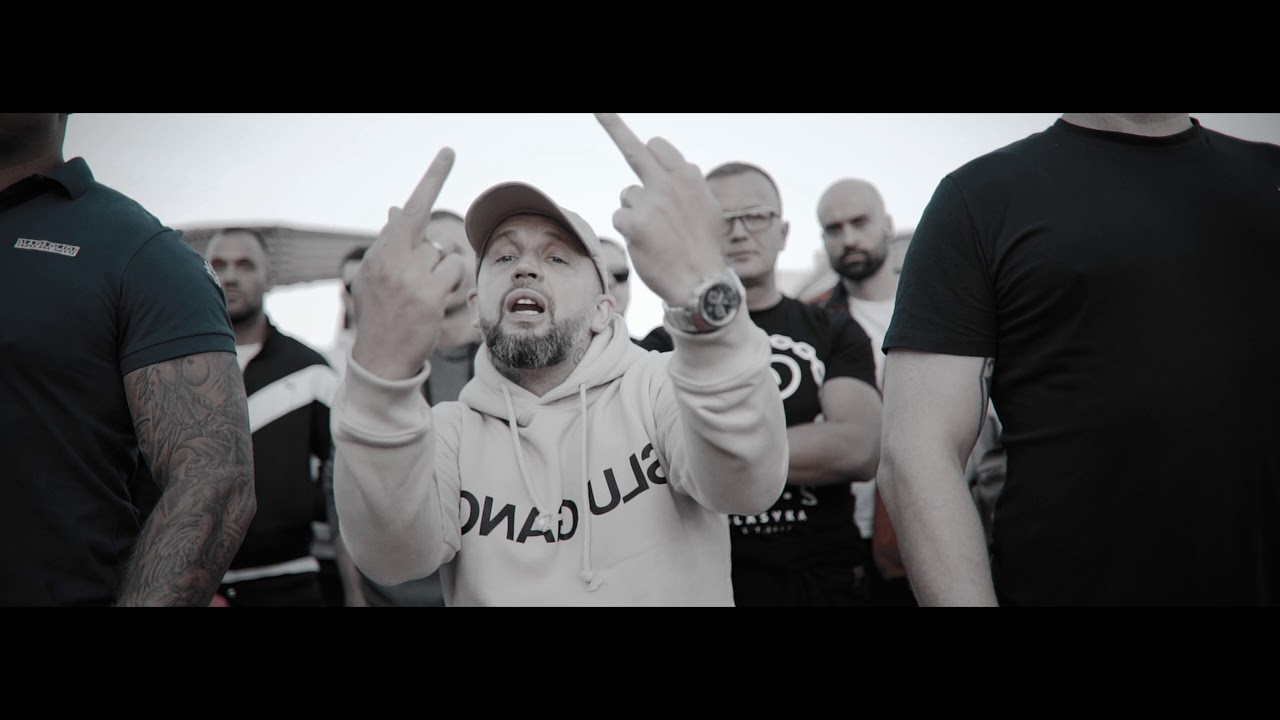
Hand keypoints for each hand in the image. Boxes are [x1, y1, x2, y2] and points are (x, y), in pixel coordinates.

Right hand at [351, 148, 468, 379]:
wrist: (379, 360)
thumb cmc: (381, 314)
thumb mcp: (376, 276)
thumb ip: (389, 242)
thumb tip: (395, 207)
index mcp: (379, 253)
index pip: (408, 210)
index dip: (433, 179)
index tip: (449, 153)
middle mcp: (391, 259)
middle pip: (432, 240)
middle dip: (431, 260)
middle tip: (415, 288)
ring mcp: (410, 276)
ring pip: (445, 256)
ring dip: (440, 275)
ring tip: (420, 299)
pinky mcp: (428, 294)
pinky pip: (455, 272)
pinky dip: (451, 284)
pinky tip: (433, 303)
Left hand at [595, 113, 727, 305]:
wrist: (701, 284)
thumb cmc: (704, 248)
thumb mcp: (709, 209)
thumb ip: (690, 185)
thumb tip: (684, 165)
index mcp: (688, 176)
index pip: (658, 148)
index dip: (648, 150)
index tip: (636, 136)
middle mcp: (668, 183)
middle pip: (633, 151)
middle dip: (614, 126)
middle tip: (600, 110)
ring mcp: (650, 202)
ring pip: (627, 196)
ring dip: (635, 212)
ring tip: (656, 234)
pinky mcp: (634, 223)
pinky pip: (620, 217)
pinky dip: (628, 230)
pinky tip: (646, 244)